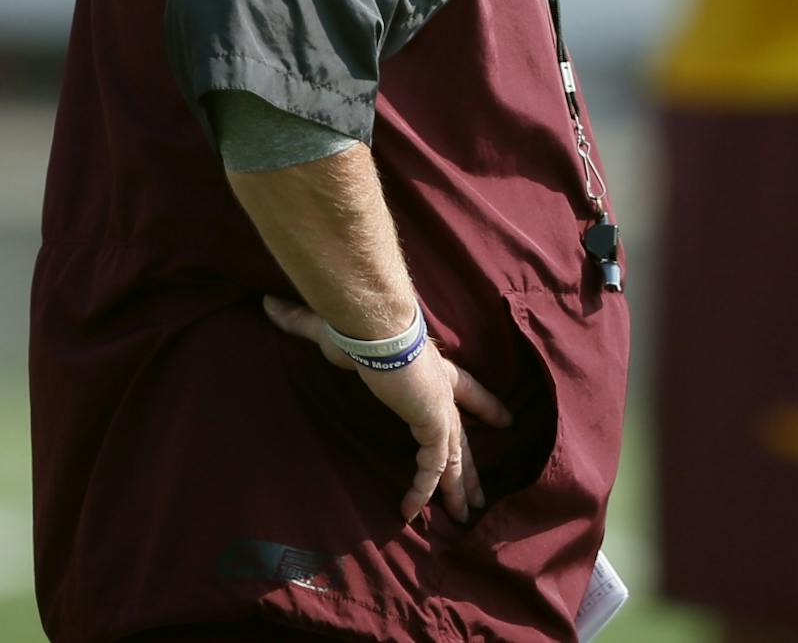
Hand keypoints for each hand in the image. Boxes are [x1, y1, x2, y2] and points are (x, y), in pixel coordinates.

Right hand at [264, 295, 512, 523]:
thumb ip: (301, 322)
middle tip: (479, 495)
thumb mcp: (331, 332)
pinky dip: (422, 488)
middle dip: (470, 469)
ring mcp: (441, 408)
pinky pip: (432, 464)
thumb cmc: (360, 327)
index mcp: (433, 369)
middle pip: (465, 436)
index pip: (468, 389)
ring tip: (464, 516)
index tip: (506, 420)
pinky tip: (411, 511)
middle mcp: (443, 392)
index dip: (487, 405)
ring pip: (455, 457)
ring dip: (456, 488)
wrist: (375, 327)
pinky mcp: (433, 422)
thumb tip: (267, 303)